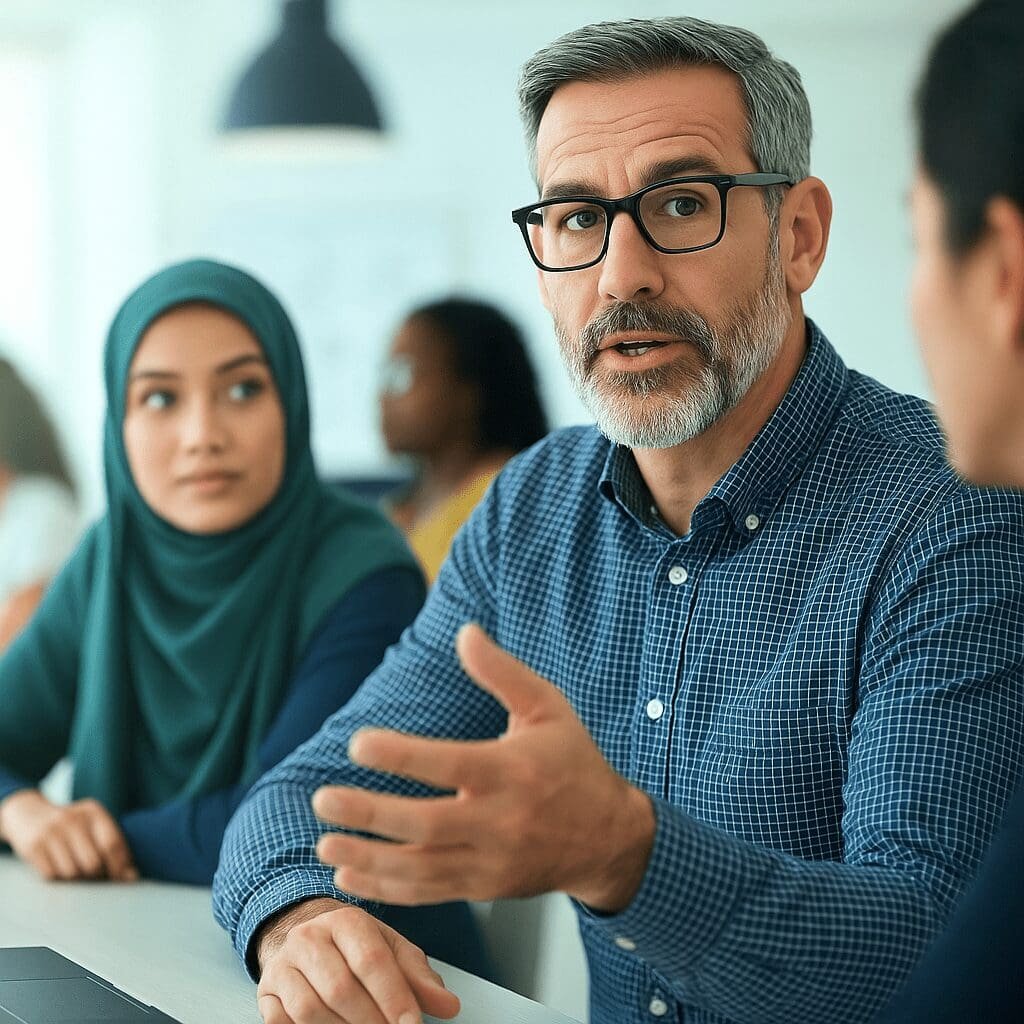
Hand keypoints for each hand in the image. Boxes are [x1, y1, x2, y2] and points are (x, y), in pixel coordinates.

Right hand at [0, 790, 137, 881]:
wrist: (28, 813)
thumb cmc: (71, 826)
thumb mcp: (93, 825)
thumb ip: (113, 848)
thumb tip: (132, 877)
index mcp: (94, 811)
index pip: (112, 844)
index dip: (119, 866)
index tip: (122, 880)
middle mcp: (73, 819)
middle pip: (93, 863)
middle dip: (96, 876)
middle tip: (93, 875)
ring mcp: (52, 832)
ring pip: (72, 873)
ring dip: (76, 879)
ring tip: (74, 869)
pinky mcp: (34, 846)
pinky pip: (52, 875)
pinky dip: (58, 878)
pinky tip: (57, 866)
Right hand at [256, 900, 458, 1023]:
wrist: (306, 938)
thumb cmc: (357, 947)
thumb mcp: (391, 951)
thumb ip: (419, 978)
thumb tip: (450, 1006)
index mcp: (346, 921)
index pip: (371, 960)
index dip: (393, 997)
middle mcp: (310, 937)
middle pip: (340, 988)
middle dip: (370, 1021)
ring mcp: (283, 964)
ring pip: (308, 1009)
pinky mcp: (265, 990)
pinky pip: (279, 1021)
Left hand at [313, 623, 655, 911]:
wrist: (609, 837)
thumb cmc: (574, 764)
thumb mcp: (548, 709)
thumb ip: (503, 672)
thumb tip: (464, 631)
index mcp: (512, 771)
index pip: (450, 765)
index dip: (401, 756)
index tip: (357, 743)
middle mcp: (501, 820)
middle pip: (425, 823)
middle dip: (370, 813)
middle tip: (323, 799)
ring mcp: (492, 861)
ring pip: (421, 868)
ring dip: (369, 859)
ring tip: (325, 843)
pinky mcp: (486, 887)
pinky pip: (430, 894)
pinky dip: (388, 890)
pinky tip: (351, 877)